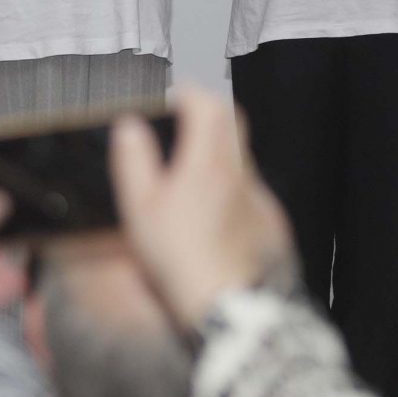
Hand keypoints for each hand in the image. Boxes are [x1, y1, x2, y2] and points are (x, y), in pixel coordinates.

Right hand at [111, 87, 292, 325]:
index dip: (190, 93)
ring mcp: (256, 194)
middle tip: (183, 120)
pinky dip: (230, 180)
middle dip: (208, 113)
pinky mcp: (266, 218)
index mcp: (208, 160)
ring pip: (241, 153)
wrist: (223, 302)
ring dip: (219, 147)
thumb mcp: (140, 206)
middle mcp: (239, 171)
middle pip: (232, 121)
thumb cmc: (179, 258)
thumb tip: (131, 126)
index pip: (209, 104)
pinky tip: (209, 204)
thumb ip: (135, 160)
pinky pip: (249, 185)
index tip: (173, 97)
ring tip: (190, 164)